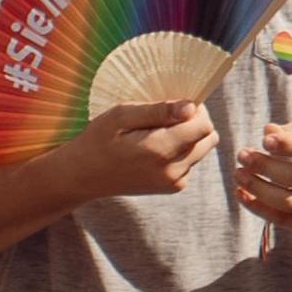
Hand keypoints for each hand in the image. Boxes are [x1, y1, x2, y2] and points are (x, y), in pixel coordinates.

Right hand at [60, 99, 217, 200]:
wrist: (84, 175)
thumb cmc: (99, 140)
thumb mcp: (121, 116)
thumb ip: (158, 111)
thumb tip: (191, 108)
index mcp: (159, 151)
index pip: (203, 126)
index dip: (195, 110)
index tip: (175, 104)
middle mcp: (172, 171)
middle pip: (208, 137)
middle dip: (194, 122)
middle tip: (165, 117)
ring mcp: (174, 182)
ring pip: (202, 149)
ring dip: (188, 137)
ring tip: (158, 133)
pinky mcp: (173, 187)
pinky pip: (191, 161)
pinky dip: (181, 151)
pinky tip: (156, 148)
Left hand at [235, 120, 291, 231]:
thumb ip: (291, 132)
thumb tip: (269, 131)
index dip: (290, 145)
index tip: (264, 140)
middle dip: (266, 168)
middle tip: (242, 155)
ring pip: (289, 203)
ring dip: (258, 189)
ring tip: (238, 174)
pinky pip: (283, 220)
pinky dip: (258, 208)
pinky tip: (241, 194)